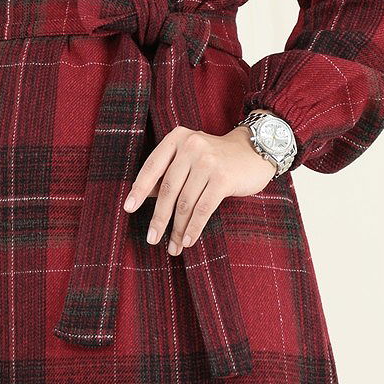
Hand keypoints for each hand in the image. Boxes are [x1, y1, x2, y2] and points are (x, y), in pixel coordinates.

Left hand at [122, 124, 276, 254]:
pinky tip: (188, 240)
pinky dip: (193, 227)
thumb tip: (144, 196)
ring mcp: (207, 162)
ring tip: (173, 246)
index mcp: (177, 138)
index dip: (139, 189)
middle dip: (158, 217)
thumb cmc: (217, 158)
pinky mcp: (223, 178)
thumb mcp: (190, 156)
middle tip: (152, 238)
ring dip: (177, 228)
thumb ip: (169, 171)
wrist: (255, 151)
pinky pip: (203, 209)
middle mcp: (191, 146)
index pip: (152, 166)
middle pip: (167, 189)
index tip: (128, 208)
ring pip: (185, 202)